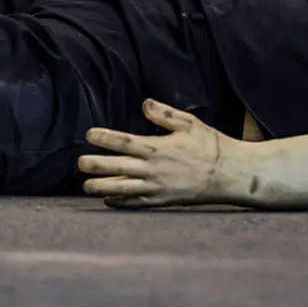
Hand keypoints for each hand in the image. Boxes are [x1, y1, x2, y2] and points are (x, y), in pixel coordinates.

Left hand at [77, 99, 250, 208]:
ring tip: (85, 186)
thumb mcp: (189, 123)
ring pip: (122, 189)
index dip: (105, 137)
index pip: (124, 141)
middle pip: (117, 167)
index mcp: (157, 148)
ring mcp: (156, 187)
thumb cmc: (210, 146)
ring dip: (102, 187)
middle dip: (95, 165)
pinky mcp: (162, 201)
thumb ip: (165, 114)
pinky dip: (120, 202)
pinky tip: (108, 200)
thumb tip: (144, 103)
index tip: (90, 134)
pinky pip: (136, 203)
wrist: (228, 175)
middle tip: (79, 163)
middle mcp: (153, 169)